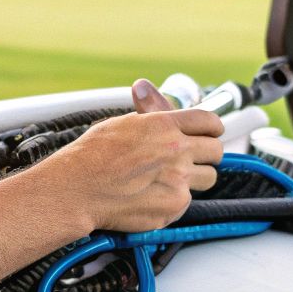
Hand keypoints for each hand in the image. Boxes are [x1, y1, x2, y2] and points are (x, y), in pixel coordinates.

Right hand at [36, 78, 225, 232]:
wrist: (77, 190)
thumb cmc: (91, 156)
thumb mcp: (119, 123)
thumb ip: (145, 111)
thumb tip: (144, 87)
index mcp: (164, 124)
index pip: (209, 121)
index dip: (211, 128)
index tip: (209, 133)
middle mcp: (177, 149)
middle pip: (215, 150)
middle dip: (206, 154)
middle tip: (190, 159)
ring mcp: (179, 179)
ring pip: (208, 178)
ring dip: (194, 178)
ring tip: (169, 180)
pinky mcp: (175, 205)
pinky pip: (187, 201)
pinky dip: (173, 201)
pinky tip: (151, 198)